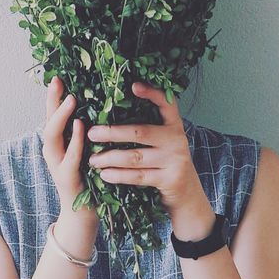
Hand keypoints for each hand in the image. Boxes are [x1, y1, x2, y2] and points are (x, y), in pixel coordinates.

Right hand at [41, 76, 91, 215]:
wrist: (84, 215)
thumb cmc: (90, 179)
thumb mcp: (86, 150)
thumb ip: (87, 132)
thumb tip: (98, 105)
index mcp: (58, 144)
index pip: (52, 115)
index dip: (53, 97)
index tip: (57, 77)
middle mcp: (53, 152)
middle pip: (47, 122)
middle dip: (52, 101)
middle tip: (59, 83)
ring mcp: (57, 165)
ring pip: (52, 137)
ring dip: (61, 118)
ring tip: (71, 100)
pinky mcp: (67, 179)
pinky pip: (69, 157)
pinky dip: (75, 141)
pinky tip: (81, 128)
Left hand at [85, 81, 216, 240]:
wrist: (187, 192)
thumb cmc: (167, 161)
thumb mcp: (164, 141)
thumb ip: (148, 129)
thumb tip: (111, 113)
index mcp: (175, 125)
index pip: (166, 103)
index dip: (152, 93)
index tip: (133, 86)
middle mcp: (176, 139)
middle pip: (140, 132)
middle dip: (112, 132)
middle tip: (91, 133)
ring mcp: (174, 159)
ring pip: (135, 157)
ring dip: (110, 157)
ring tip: (93, 159)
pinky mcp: (169, 178)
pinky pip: (138, 176)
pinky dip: (119, 175)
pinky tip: (104, 174)